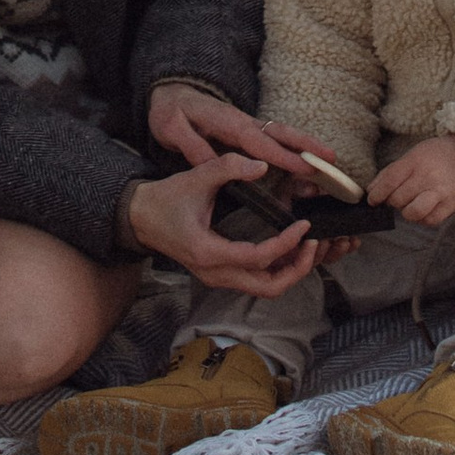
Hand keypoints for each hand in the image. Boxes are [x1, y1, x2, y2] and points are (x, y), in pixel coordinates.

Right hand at [120, 150, 319, 295]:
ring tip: (306, 247)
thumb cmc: (166, 199)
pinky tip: (288, 249)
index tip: (303, 225)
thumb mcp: (195, 177)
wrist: (141, 218)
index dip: (285, 244)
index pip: (258, 258)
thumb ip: (227, 167)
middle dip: (296, 269)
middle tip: (313, 244)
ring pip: (264, 288)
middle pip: (268, 288)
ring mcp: (218, 278)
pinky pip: (255, 281)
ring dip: (289, 272)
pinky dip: (276, 270)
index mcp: (209, 252)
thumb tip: (262, 165)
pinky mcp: (220, 274)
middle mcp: (216, 273)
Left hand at [144, 81, 331, 185]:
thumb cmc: (171, 112)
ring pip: (282, 136)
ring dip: (307, 149)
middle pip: (280, 133)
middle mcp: (244, 123)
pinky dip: (294, 152)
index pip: (258, 141)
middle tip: (334, 160)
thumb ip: (191, 146)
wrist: (171, 94)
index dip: (282, 155)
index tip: (305, 167)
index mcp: (227, 123)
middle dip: (308, 146)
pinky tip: (307, 168)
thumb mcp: (171, 128)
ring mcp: (248, 126)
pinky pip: (275, 142)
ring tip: (331, 166)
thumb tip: (213, 166)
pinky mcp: (248, 133)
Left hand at [375, 133, 454, 227]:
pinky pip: (430, 221)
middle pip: (398, 198)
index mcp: (415, 161)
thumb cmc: (437, 155)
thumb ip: (392, 171)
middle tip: (396, 198)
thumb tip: (372, 190)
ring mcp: (440, 192)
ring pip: (413, 212)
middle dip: (392, 202)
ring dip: (406, 212)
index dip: (377, 194)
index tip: (372, 200)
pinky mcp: (452, 204)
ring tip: (409, 206)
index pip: (390, 180)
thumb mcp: (414, 154)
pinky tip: (423, 211)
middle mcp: (427, 176)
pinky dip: (423, 219)